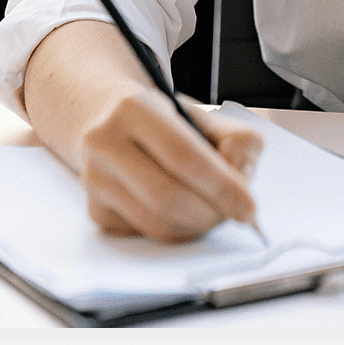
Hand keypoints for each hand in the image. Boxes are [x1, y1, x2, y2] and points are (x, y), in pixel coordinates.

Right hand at [22, 19, 265, 242]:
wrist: (109, 119)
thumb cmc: (164, 120)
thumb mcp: (204, 115)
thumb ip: (237, 139)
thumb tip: (240, 174)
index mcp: (134, 108)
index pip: (183, 156)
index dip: (221, 186)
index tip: (248, 207)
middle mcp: (105, 143)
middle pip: (167, 196)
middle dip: (210, 212)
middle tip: (234, 213)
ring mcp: (95, 179)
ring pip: (155, 223)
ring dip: (195, 226)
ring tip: (212, 211)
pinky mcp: (95, 210)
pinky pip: (145, 235)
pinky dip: (175, 231)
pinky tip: (183, 212)